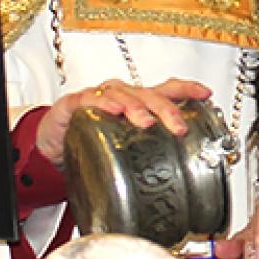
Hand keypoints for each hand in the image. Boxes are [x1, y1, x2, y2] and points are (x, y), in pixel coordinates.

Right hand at [35, 78, 211, 165]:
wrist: (53, 142)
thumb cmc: (91, 139)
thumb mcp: (126, 147)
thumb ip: (150, 151)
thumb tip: (186, 170)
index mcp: (138, 102)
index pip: (166, 89)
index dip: (187, 89)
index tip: (205, 94)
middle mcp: (122, 95)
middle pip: (149, 94)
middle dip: (167, 109)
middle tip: (178, 127)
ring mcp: (100, 97)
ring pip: (123, 96)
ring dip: (137, 108)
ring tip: (147, 122)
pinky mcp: (76, 103)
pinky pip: (91, 100)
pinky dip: (103, 104)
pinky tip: (113, 111)